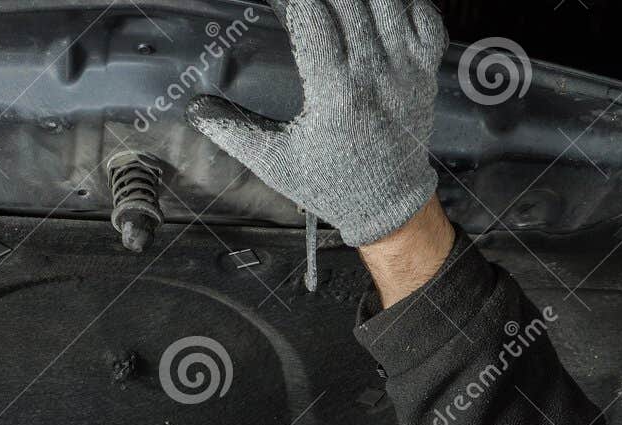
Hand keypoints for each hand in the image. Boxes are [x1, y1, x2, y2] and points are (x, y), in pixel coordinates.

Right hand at [187, 0, 448, 248]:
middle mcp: (373, 75)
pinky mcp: (425, 71)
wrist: (389, 207)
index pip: (312, 16)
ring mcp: (404, 70)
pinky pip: (424, 16)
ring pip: (387, 0)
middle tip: (307, 1)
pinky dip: (403, 3)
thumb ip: (234, 132)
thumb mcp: (277, 163)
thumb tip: (196, 109)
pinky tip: (378, 10)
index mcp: (334, 94)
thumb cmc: (332, 185)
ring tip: (337, 5)